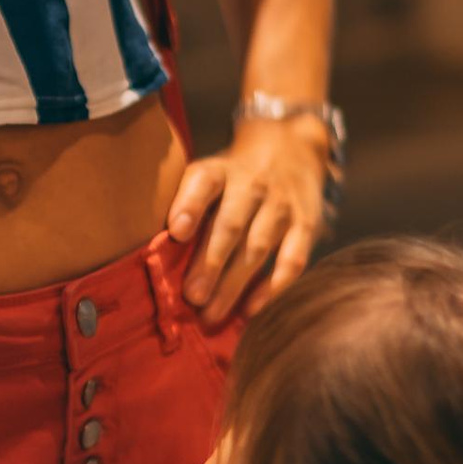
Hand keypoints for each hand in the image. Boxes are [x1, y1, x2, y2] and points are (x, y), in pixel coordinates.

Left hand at [164, 118, 331, 322]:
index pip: (204, 182)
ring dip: (234, 284)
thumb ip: (186, 204)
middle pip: (231, 224)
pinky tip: (250, 309)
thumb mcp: (209, 173)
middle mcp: (253, 185)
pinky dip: (272, 288)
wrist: (290, 149)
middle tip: (192, 296)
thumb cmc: (234, 176)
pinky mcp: (306, 224)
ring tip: (211, 313)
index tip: (176, 232)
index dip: (189, 205)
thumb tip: (156, 253)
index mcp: (221, 170)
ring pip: (258, 247)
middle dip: (210, 262)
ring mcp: (282, 205)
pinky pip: (292, 259)